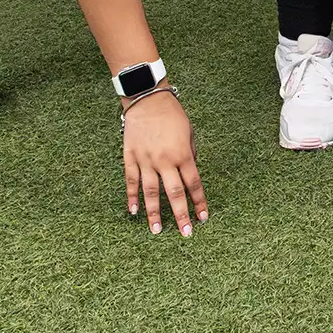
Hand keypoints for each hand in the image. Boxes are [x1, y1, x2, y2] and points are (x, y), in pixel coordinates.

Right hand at [123, 90, 207, 235]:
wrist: (148, 99)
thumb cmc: (173, 114)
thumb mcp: (189, 133)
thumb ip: (189, 155)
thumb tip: (189, 174)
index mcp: (183, 154)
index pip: (193, 183)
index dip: (199, 201)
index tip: (203, 217)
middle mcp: (165, 160)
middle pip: (174, 193)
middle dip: (180, 214)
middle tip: (185, 233)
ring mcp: (146, 160)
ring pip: (150, 192)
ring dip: (154, 213)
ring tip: (157, 231)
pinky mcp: (130, 157)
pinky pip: (131, 181)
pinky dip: (132, 197)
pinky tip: (133, 212)